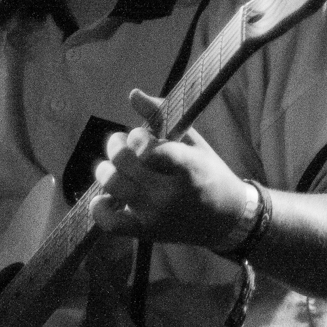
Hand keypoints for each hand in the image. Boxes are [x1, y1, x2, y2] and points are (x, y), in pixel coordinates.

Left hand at [89, 88, 249, 251]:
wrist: (225, 218)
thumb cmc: (209, 172)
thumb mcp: (192, 141)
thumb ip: (161, 116)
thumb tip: (133, 93)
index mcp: (188, 167)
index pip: (153, 150)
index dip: (138, 138)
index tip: (139, 135)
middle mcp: (170, 193)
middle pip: (126, 163)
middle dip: (116, 144)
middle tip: (118, 141)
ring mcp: (156, 215)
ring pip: (115, 186)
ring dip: (106, 169)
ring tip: (111, 165)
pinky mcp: (146, 232)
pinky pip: (111, 223)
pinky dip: (100, 208)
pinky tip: (104, 197)